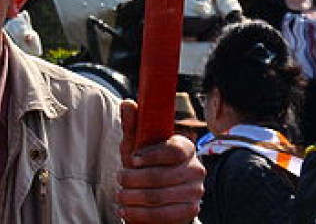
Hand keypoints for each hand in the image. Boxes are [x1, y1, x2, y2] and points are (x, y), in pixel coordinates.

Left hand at [116, 100, 203, 222]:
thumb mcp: (136, 145)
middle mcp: (196, 169)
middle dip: (134, 179)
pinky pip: (164, 215)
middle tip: (119, 179)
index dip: (150, 155)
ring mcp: (196, 192)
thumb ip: (133, 126)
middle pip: (162, 176)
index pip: (173, 150)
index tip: (131, 160)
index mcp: (185, 147)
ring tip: (120, 195)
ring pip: (159, 196)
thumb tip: (128, 103)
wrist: (158, 195)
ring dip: (133, 197)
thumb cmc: (145, 164)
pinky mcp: (191, 212)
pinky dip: (140, 214)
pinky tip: (126, 210)